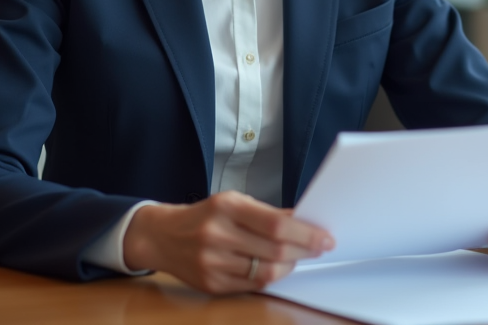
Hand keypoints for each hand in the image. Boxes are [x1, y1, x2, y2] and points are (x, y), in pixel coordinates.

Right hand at [122, 190, 334, 293]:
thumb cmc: (205, 215)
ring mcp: (213, 262)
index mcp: (225, 207)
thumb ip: (267, 213)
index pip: (275, 224)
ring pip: (266, 272)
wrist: (162, 236)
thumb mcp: (233, 202)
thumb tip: (303, 220)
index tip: (325, 237)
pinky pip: (252, 285)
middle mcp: (217, 234)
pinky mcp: (211, 284)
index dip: (305, 233)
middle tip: (320, 248)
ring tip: (297, 257)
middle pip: (275, 251)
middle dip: (304, 251)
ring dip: (289, 266)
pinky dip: (270, 277)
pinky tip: (276, 268)